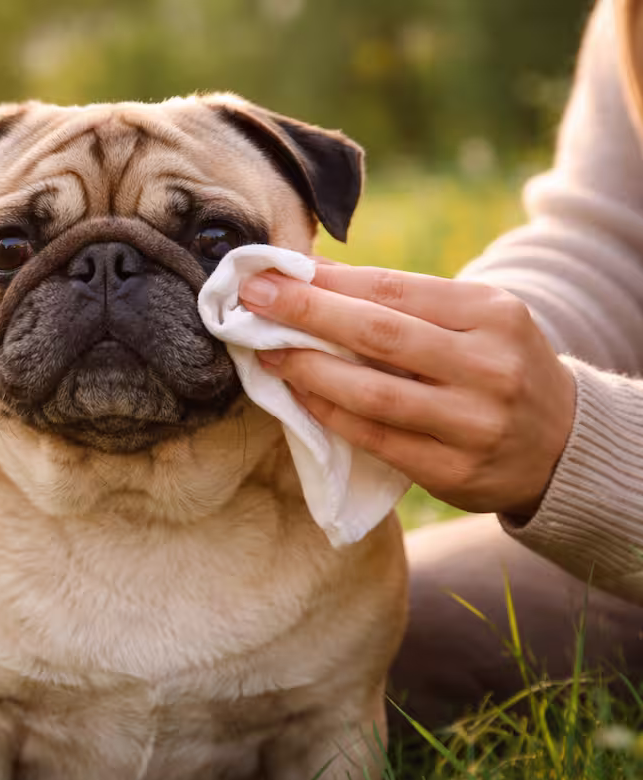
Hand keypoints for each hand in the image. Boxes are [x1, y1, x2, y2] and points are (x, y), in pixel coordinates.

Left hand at [238, 260, 576, 517]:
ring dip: (308, 371)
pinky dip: (330, 415)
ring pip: (373, 393)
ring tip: (267, 353)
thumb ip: (400, 300)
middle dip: (306, 313)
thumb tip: (308, 273)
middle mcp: (489, 365)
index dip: (326, 281)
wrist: (563, 444)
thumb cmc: (495, 365)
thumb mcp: (471, 319)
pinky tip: (297, 398)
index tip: (271, 272)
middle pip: (379, 333)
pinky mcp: (455, 470)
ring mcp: (475, 422)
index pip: (394, 289)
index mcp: (494, 312)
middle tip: (253, 300)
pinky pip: (376, 439)